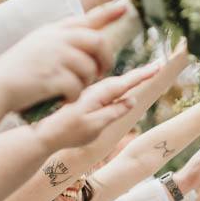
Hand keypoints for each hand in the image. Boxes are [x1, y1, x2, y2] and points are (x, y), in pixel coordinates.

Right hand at [0, 2, 123, 110]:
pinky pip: (78, 88)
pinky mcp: (53, 76)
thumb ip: (60, 41)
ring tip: (70, 89)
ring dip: (85, 83)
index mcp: (52, 31)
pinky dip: (74, 97)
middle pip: (97, 42)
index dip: (108, 13)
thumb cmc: (17, 71)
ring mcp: (54, 56)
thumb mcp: (37, 46)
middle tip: (103, 71)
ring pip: (89, 69)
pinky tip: (63, 99)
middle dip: (105, 59)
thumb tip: (88, 40)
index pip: (86, 18)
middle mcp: (55, 39)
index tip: (126, 7)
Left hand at [34, 62, 158, 151]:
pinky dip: (117, 88)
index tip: (158, 66)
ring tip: (145, 74)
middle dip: (140, 74)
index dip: (143, 75)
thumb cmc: (67, 132)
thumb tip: (131, 100)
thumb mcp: (95, 125)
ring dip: (129, 80)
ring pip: (113, 86)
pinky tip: (121, 88)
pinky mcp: (84, 101)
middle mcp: (94, 91)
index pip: (126, 83)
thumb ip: (114, 112)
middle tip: (157, 66)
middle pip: (122, 81)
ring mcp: (89, 95)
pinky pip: (104, 92)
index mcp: (98, 94)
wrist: (41, 134)